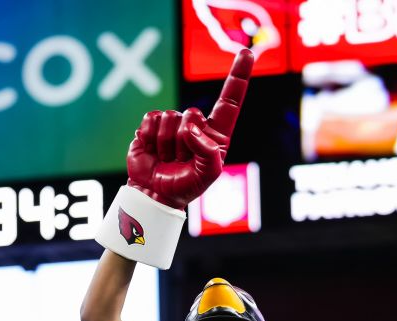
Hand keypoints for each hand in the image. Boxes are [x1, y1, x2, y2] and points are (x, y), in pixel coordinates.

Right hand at [126, 48, 252, 208]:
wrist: (156, 193)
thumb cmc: (188, 184)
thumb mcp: (209, 174)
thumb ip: (208, 152)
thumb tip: (190, 129)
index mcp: (216, 132)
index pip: (230, 100)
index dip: (238, 76)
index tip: (246, 52)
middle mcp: (196, 124)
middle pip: (191, 113)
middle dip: (184, 139)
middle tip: (180, 159)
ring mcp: (173, 123)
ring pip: (170, 117)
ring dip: (166, 143)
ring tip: (167, 157)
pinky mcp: (151, 125)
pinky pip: (151, 119)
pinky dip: (150, 137)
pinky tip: (153, 150)